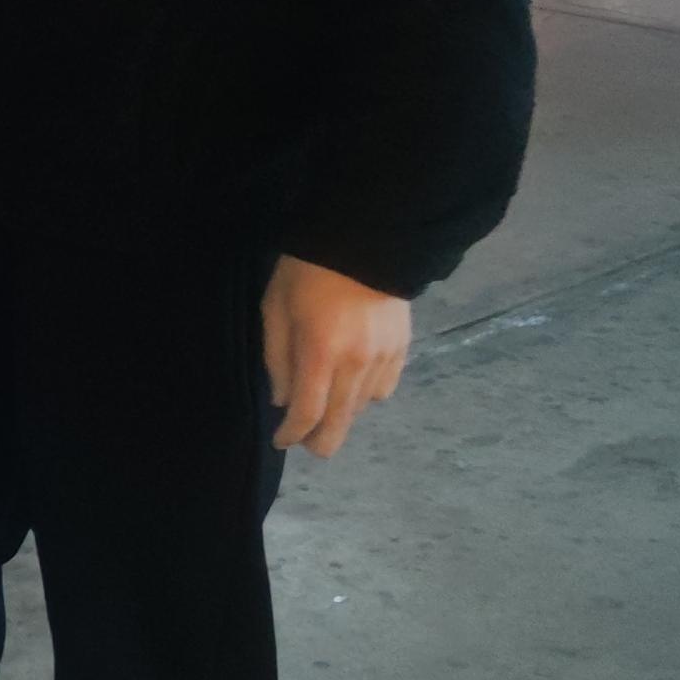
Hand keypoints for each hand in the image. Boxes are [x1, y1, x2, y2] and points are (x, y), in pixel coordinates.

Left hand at [261, 255, 409, 458]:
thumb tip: (284, 401)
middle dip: (320, 441)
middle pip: (340, 423)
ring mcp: (384, 358)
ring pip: (362, 408)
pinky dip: (365, 396)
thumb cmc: (307, 270)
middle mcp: (356, 363)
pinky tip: (351, 385)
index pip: (307, 413)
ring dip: (341, 415)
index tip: (281, 440)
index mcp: (320, 352)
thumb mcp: (276, 308)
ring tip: (324, 406)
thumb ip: (277, 359)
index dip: (292, 434)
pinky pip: (384, 389)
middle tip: (305, 442)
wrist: (365, 238)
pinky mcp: (403, 349)